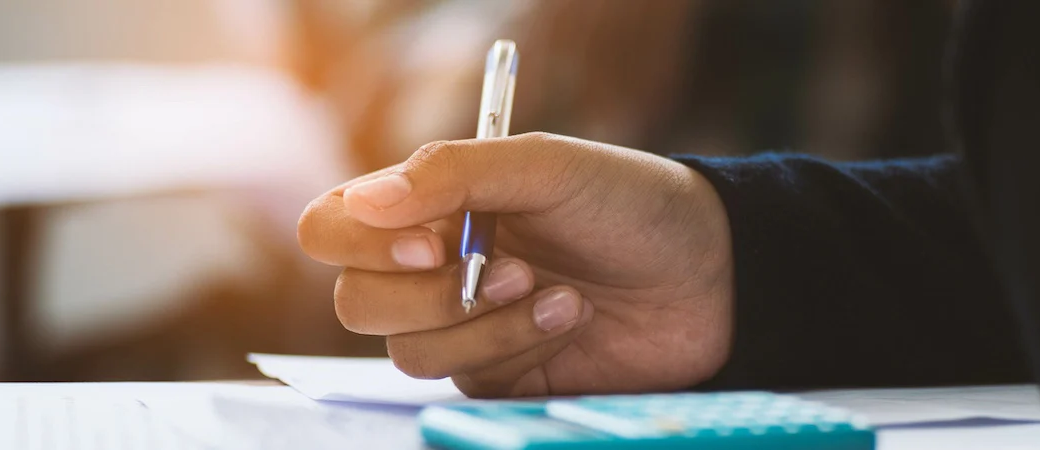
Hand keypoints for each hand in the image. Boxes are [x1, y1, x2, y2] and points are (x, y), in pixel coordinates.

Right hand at [297, 132, 733, 396]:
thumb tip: (364, 202)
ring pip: (410, 352)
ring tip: (559, 293)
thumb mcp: (543, 167)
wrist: (709, 272)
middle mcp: (429, 268)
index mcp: (425, 207)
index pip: (331, 228)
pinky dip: (518, 347)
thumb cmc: (626, 203)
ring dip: (487, 323)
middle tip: (509, 267)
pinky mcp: (497, 376)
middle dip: (430, 295)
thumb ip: (450, 174)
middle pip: (355, 303)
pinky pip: (467, 381)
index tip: (431, 241)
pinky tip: (572, 316)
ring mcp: (460, 327)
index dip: (360, 243)